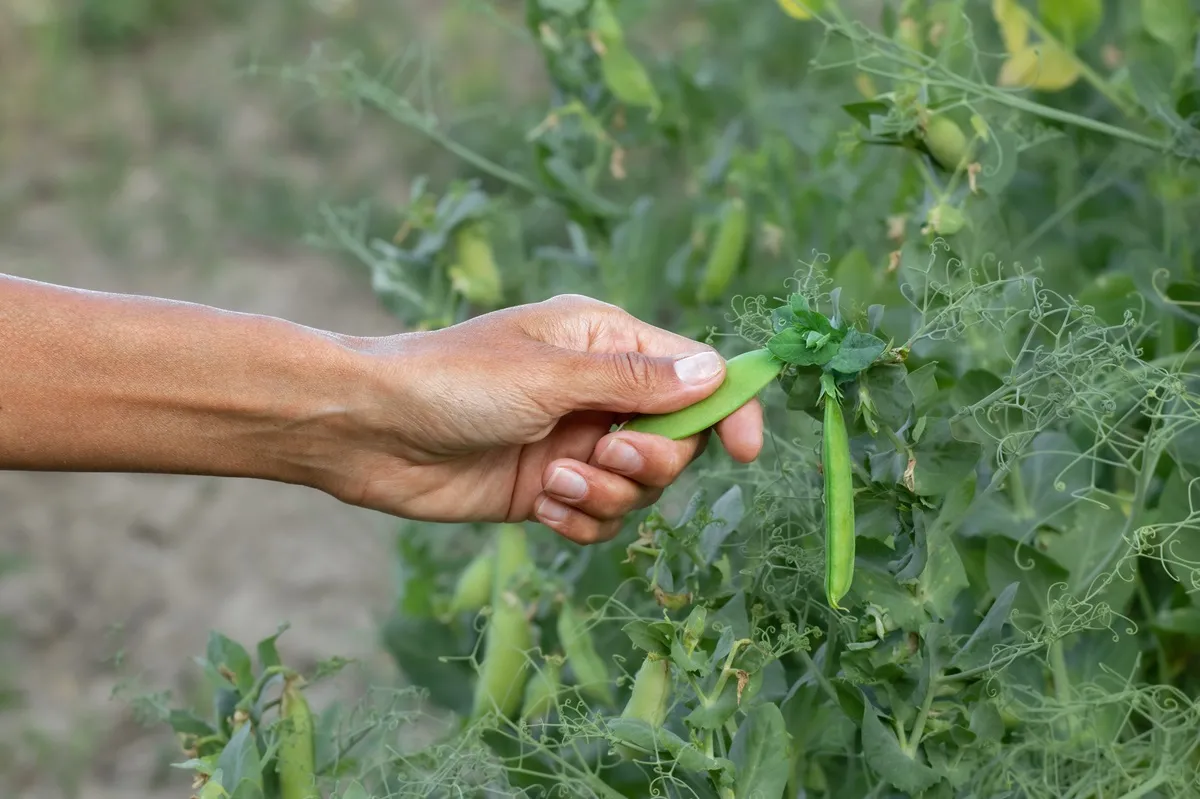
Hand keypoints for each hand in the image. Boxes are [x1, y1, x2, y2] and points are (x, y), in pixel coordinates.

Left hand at [325, 295, 764, 542]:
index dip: (729, 408)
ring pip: (639, 487)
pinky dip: (578, 518)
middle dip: (651, 458)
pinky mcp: (548, 488)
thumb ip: (636, 381)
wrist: (368, 430)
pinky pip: (599, 516)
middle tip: (604, 452)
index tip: (746, 450)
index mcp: (604, 343)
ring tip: (552, 481)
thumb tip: (716, 373)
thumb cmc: (452, 380)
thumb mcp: (550, 376)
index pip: (694, 372)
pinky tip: (538, 504)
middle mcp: (597, 392)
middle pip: (676, 440)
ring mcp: (574, 443)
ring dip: (605, 492)